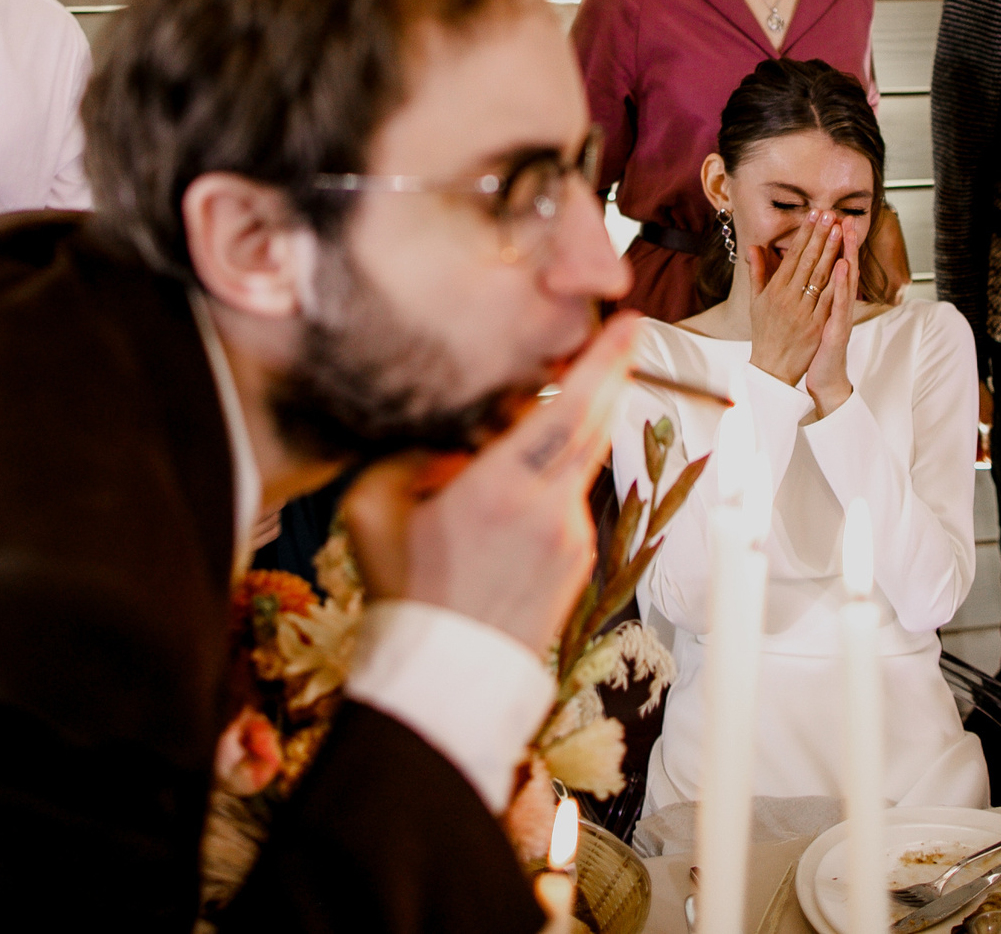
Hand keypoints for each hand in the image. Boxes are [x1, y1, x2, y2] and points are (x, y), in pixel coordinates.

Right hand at [341, 313, 638, 653]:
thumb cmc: (408, 594)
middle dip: (612, 374)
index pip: (568, 409)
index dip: (602, 361)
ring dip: (579, 425)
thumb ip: (405, 455)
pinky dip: (558, 474)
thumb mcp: (374, 509)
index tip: (625, 324)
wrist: (448, 675)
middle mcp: (549, 509)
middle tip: (620, 334)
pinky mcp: (579, 559)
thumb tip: (442, 435)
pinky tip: (524, 479)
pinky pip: (573, 497)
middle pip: (596, 424)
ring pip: (584, 460)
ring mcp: (572, 537)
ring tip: (552, 403)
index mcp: (500, 489)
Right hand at [747, 215, 835, 388]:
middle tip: (829, 213)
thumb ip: (757, 273)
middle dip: (819, 235)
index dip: (804, 234)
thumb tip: (753, 247)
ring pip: (819, 276)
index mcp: (774, 290)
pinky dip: (836, 281)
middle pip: (807, 261)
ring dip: (830, 251)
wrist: (772, 368)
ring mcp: (803, 311)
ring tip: (839, 229)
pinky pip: (828, 300)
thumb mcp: (756, 302)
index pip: (792, 256)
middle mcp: (787, 298)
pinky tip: (844, 264)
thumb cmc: (764, 333)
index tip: (813, 215)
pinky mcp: (816, 326)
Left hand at [803, 217, 861, 416]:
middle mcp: (838, 305)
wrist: (824, 378)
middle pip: (842, 268)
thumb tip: (798, 274)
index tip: (830, 219)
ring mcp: (840, 316)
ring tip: (845, 232)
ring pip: (845, 282)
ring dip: (847, 255)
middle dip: (843, 242)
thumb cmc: (814, 347)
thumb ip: (804, 294)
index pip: (831, 265)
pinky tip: (841, 267)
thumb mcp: (808, 316)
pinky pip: (840, 303)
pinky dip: (841, 284)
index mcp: (829, 300)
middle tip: (843, 216)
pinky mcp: (838, 328)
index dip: (831, 243)